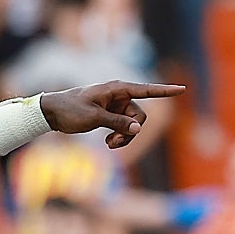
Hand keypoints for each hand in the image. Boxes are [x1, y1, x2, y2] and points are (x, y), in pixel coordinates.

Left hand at [39, 81, 185, 148]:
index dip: (165, 91)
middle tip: (113, 143)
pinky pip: (123, 128)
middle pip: (139, 116)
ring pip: (132, 125)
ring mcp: (115, 106)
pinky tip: (108, 143)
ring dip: (124, 137)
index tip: (182, 89)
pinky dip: (118, 137)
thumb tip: (137, 129)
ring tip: (109, 145)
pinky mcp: (110, 115)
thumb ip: (117, 122)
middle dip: (131, 132)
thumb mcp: (94, 117)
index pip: (146, 90)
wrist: (52, 113)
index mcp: (117, 89)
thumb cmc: (71, 110)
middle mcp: (119, 96)